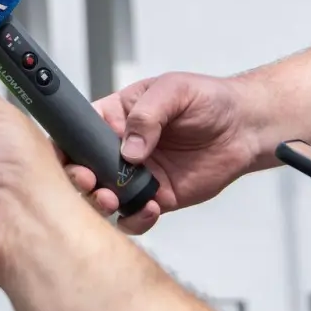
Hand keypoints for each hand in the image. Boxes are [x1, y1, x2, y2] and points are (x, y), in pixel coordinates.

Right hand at [67, 72, 259, 233]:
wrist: (244, 127)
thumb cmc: (208, 99)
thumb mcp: (174, 90)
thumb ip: (148, 114)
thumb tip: (130, 149)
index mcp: (114, 116)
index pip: (77, 133)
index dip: (66, 147)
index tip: (69, 159)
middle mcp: (119, 149)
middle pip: (83, 170)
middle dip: (79, 179)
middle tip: (89, 181)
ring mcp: (136, 176)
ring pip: (103, 197)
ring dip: (102, 203)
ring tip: (113, 199)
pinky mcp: (156, 198)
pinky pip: (134, 217)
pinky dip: (136, 219)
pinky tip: (151, 208)